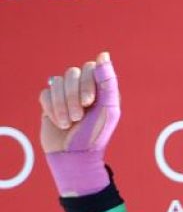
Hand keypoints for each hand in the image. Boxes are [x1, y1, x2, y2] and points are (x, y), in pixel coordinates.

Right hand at [38, 51, 119, 196]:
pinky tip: (59, 123)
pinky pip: (45, 94)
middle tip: (79, 117)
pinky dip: (52, 109)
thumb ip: (108, 82)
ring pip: (57, 83)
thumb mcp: (108, 109)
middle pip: (71, 73)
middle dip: (74, 96)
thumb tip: (103, 55)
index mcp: (100, 89)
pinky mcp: (49, 103)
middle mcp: (83, 88)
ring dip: (63, 105)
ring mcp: (65, 95)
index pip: (90, 68)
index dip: (87, 83)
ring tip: (70, 123)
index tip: (89, 102)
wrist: (74, 156)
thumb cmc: (96, 134)